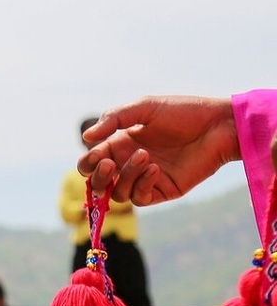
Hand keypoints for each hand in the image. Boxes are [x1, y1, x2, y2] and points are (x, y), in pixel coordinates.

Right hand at [78, 95, 237, 205]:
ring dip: (125, 176)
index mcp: (120, 143)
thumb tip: (86, 137)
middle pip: (99, 184)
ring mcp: (146, 179)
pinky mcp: (164, 190)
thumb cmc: (182, 112)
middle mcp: (129, 163)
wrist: (218, 125)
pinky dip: (142, 185)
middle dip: (98, 177)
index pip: (92, 162)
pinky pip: (141, 198)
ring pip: (119, 193)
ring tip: (145, 156)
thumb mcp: (143, 107)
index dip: (88, 163)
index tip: (99, 155)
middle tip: (109, 163)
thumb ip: (113, 119)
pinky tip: (155, 168)